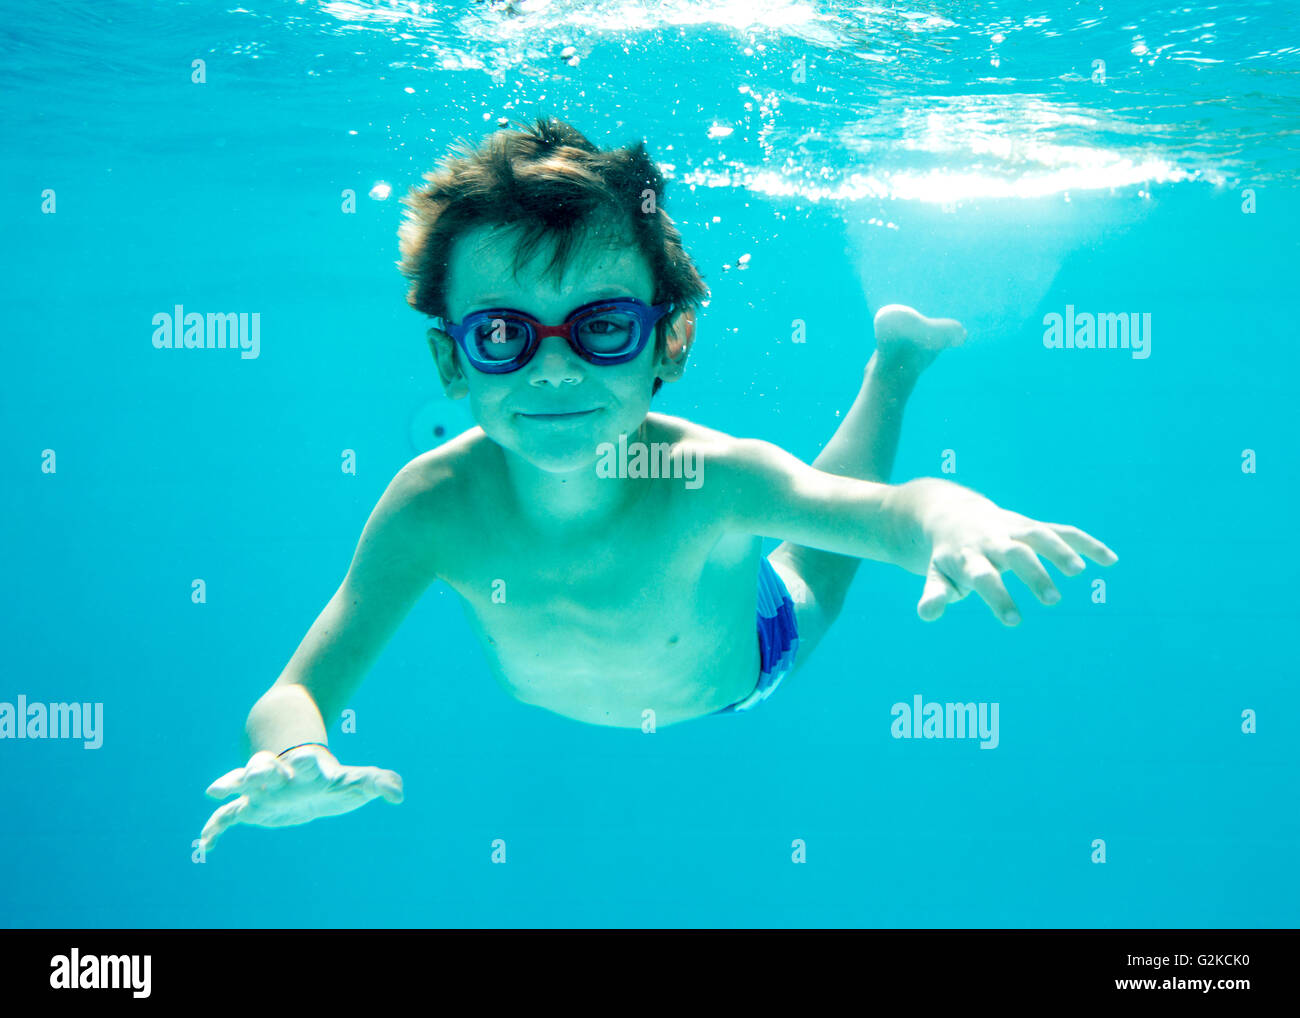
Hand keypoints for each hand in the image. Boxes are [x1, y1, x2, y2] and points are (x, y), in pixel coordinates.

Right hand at [199, 744, 402, 852]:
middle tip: (257, 774)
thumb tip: (397, 794)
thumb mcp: (357, 782)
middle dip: (260, 769)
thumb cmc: (332, 780)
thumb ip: (379, 783)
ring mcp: (262, 791)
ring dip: (230, 784)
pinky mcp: (250, 809)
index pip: (305, 761)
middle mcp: (280, 775)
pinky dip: (215, 828)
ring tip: (216, 790)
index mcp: (307, 767)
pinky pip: (227, 817)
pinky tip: (206, 845)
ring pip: (240, 783)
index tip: (305, 763)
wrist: (307, 781)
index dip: (305, 762)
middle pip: (265, 765)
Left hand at [898, 479, 1117, 624]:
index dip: (998, 597)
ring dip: (1060, 551)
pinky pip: (1062, 531)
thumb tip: (926, 614)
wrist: (950, 514)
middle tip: (1052, 599)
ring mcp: (1014, 530)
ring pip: (1039, 535)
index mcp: (968, 556)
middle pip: (1014, 553)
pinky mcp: (1031, 526)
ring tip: (1080, 573)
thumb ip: (934, 593)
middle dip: (1034, 573)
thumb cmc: (948, 557)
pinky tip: (1111, 560)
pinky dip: (1086, 543)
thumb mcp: (934, 574)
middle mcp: (992, 540)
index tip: (1014, 621)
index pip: (984, 577)